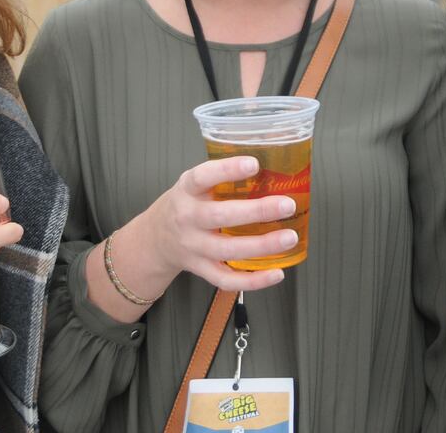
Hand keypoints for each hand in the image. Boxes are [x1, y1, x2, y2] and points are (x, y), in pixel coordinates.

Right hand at [134, 155, 298, 292]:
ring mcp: (193, 247)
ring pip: (227, 250)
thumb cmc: (186, 205)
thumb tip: (272, 166)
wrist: (155, 239)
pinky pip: (227, 279)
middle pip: (220, 216)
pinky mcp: (200, 269)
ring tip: (289, 237)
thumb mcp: (194, 184)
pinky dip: (253, 280)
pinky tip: (276, 272)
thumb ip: (223, 177)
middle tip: (287, 205)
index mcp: (186, 190)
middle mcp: (187, 218)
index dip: (227, 170)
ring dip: (262, 245)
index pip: (202, 177)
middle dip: (256, 211)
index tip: (254, 164)